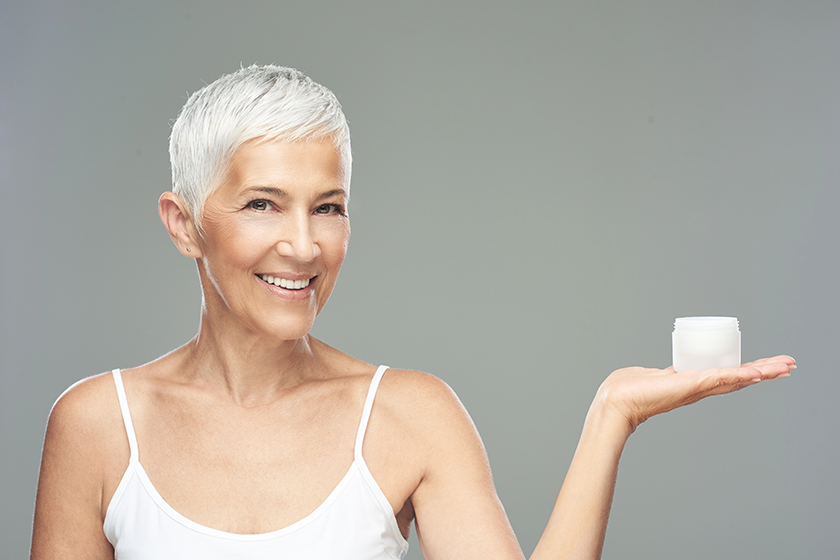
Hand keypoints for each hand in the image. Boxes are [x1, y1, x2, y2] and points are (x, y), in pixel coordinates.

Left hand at [593, 355, 794, 433]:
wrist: (616, 402)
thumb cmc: (627, 390)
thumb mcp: (653, 377)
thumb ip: (660, 376)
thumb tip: (656, 374)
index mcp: (692, 383)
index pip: (726, 376)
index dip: (747, 371)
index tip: (767, 366)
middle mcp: (699, 387)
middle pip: (739, 378)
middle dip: (765, 371)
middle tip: (790, 365)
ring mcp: (697, 387)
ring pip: (736, 378)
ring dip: (762, 372)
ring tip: (785, 367)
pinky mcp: (690, 385)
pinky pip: (721, 378)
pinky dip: (740, 376)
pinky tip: (758, 374)